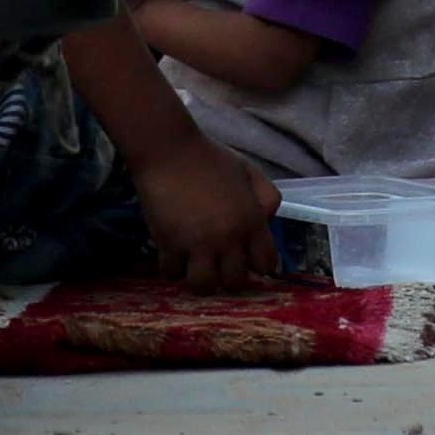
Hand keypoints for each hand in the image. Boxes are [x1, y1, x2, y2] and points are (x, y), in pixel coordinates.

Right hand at [132, 133, 280, 290]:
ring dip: (200, 280)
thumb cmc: (208, 156)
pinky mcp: (169, 242)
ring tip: (193, 268)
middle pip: (235, 282)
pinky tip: (171, 256)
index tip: (245, 260)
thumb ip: (267, 197)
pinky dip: (171, 268)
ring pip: (204, 286)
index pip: (266, 265)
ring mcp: (197, 243)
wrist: (167, 148)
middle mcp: (228, 239)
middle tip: (218, 265)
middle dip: (228, 277)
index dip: (256, 265)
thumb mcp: (249, 171)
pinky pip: (171, 272)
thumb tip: (265, 222)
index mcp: (251, 223)